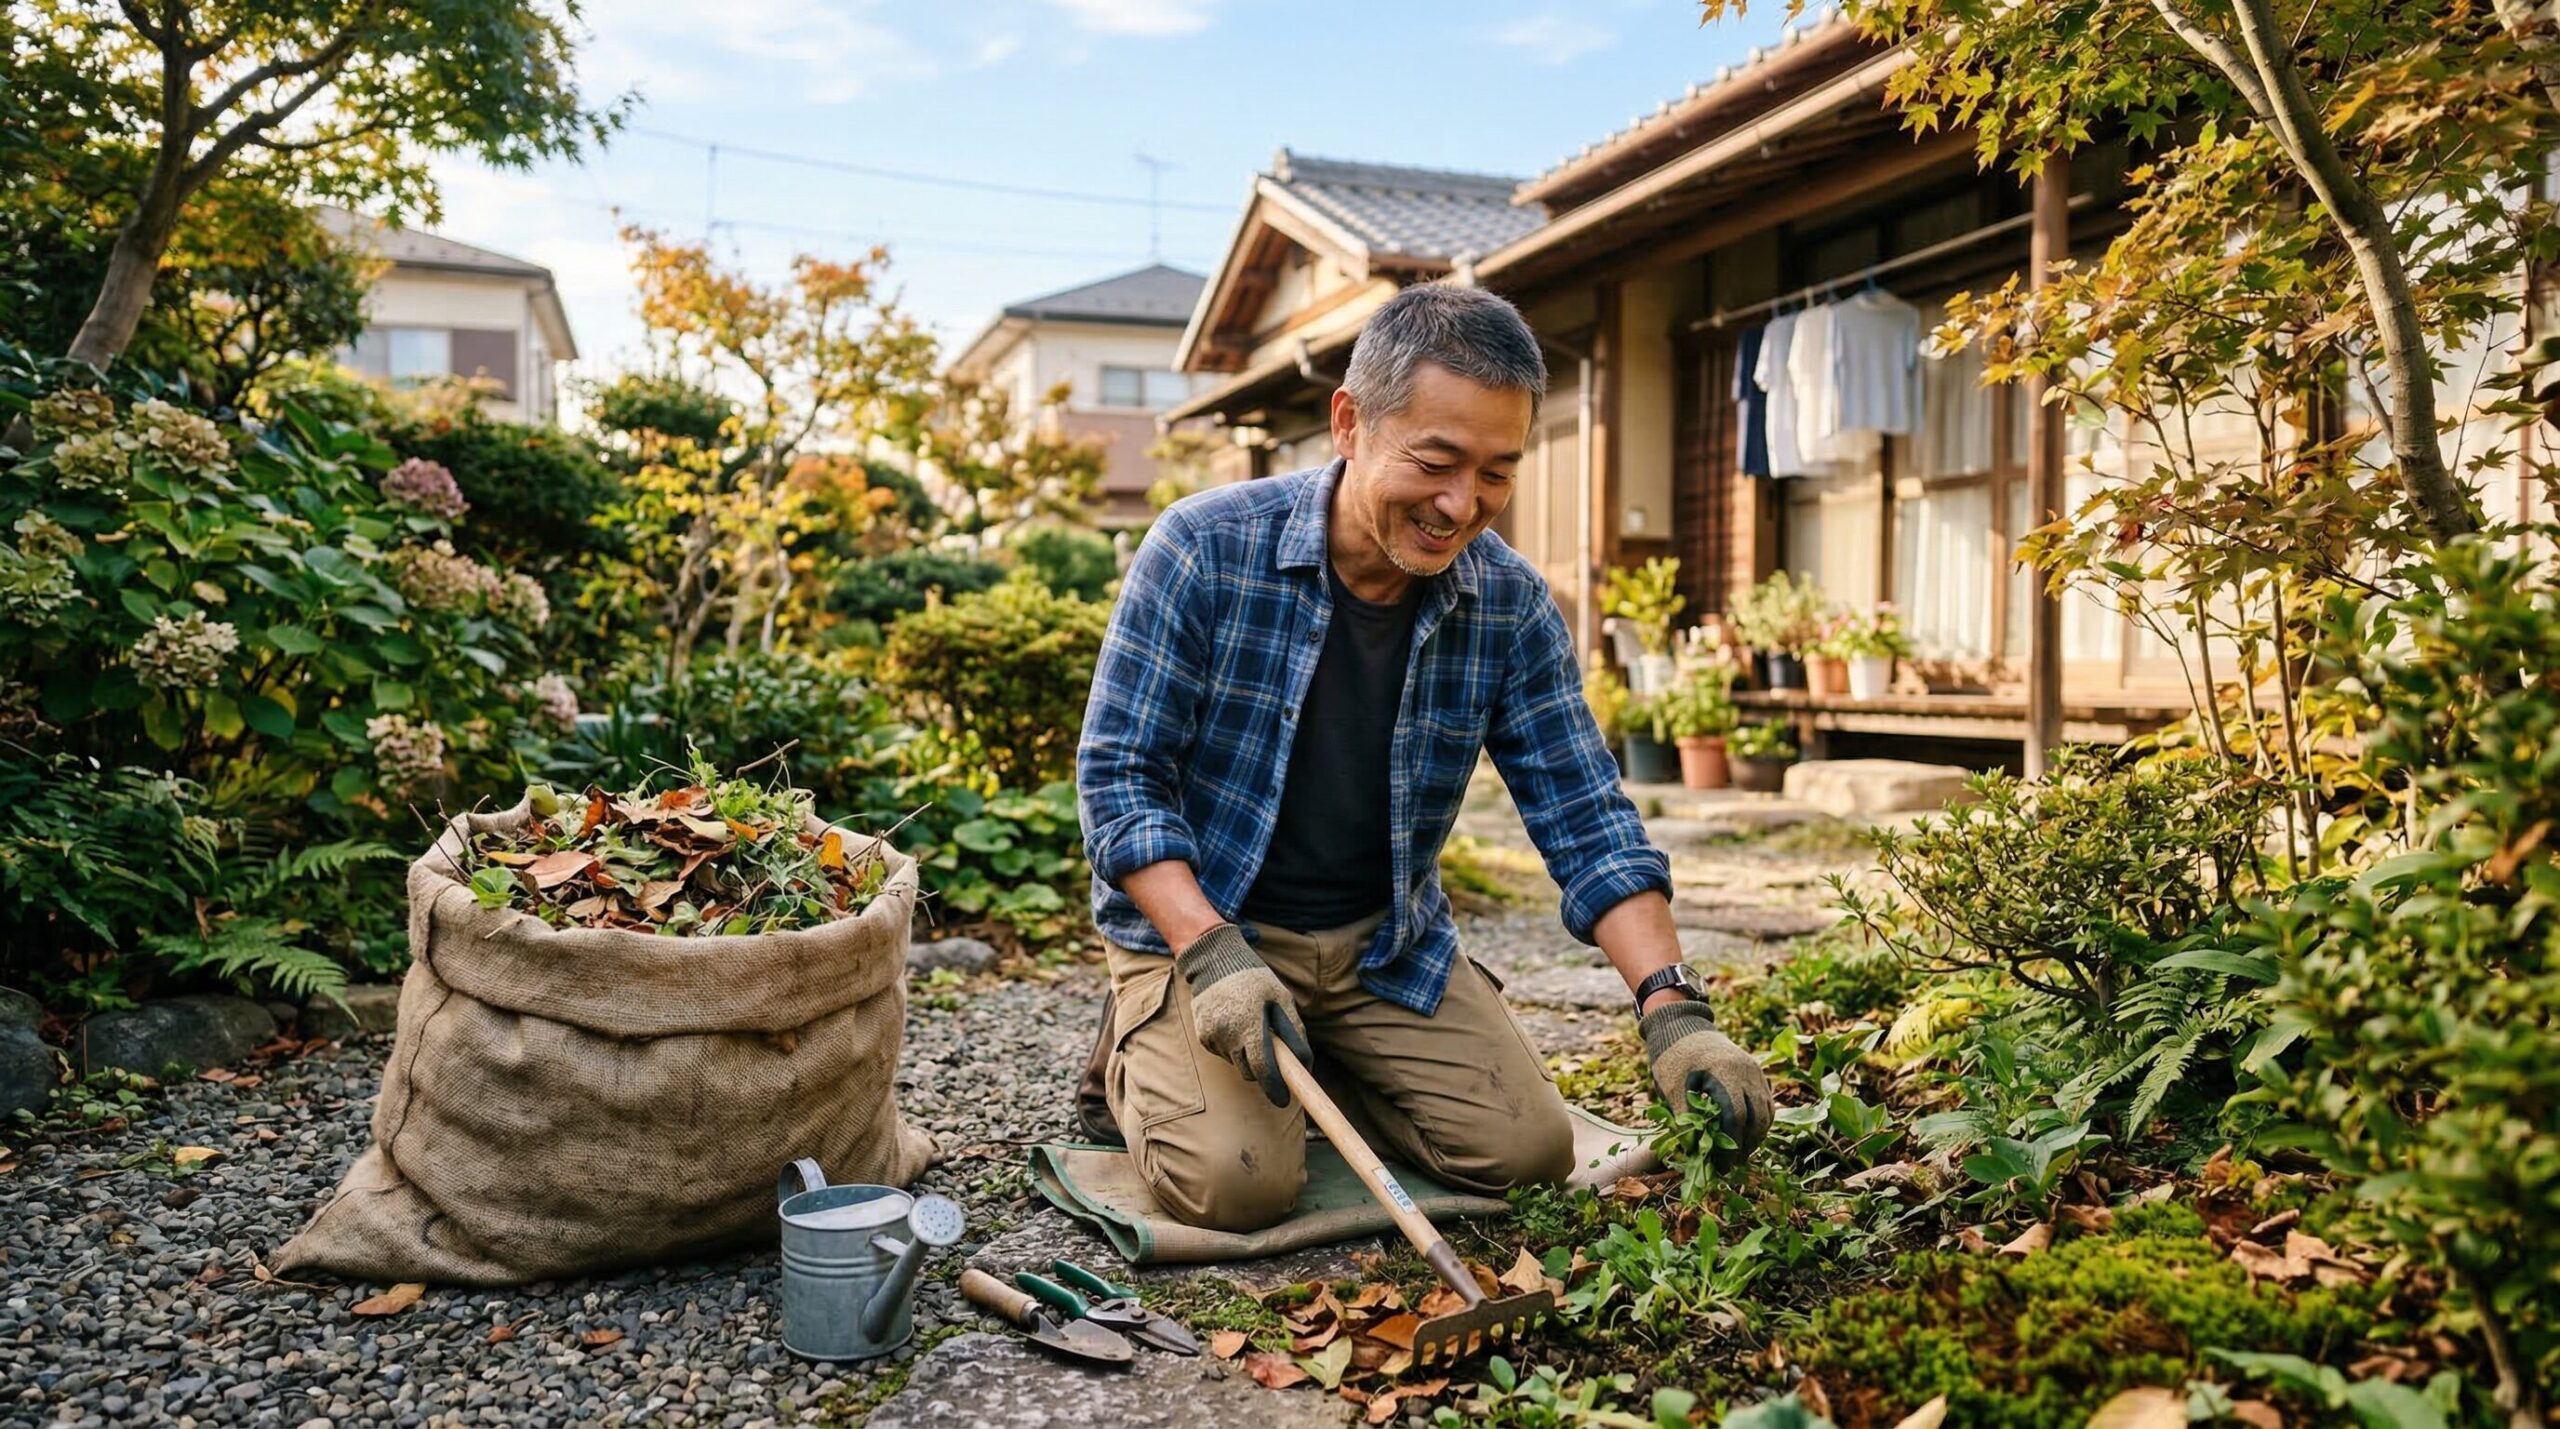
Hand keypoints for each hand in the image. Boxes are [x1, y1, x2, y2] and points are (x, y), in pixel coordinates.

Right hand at [1174, 923, 1311, 1106]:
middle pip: (1250, 1071)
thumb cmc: (1255, 979)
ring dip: (1248, 1056)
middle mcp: (1227, 1032)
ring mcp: (1212, 1036)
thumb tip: (1306, 1065)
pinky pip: (1225, 1054)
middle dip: (1264, 1071)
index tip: (1284, 1101)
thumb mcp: (1282, 999)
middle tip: (1274, 1054)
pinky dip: (1234, 1048)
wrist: (1215, 962)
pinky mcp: (1203, 1037)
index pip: (1263, 1067)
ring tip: (1251, 1027)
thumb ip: (1295, 1033)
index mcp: (1250, 1022)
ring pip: (1237, 1064)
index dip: (1275, 1087)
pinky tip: (1235, 1024)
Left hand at [1639, 1001, 1772, 1162]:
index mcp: (1725, 1072)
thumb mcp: (1671, 1087)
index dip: (1730, 1146)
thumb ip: (1685, 1118)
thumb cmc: (1673, 1058)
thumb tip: (1697, 1153)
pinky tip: (1744, 1137)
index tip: (1720, 1165)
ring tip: (1737, 1155)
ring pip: (1766, 1113)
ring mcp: (1755, 1071)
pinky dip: (1759, 1123)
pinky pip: (1766, 1103)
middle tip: (1729, 1165)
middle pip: (1757, 1119)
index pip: (1736, 1118)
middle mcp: (1747, 1071)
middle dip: (1745, 1147)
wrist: (1683, 1026)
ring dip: (1755, 1137)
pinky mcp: (1756, 1073)